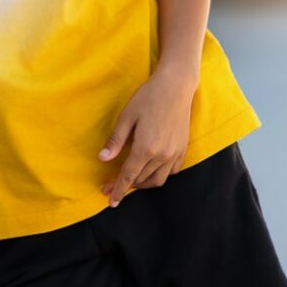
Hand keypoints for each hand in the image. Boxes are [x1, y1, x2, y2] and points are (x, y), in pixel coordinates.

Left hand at [98, 68, 196, 206]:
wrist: (176, 85)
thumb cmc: (148, 97)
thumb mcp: (127, 116)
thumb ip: (115, 140)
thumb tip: (102, 159)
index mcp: (145, 148)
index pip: (128, 176)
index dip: (118, 190)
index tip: (110, 200)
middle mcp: (162, 155)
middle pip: (141, 179)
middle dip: (127, 186)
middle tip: (113, 185)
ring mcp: (175, 153)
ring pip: (158, 179)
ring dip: (143, 183)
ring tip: (132, 180)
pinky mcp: (183, 148)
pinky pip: (172, 171)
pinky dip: (160, 175)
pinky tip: (151, 169)